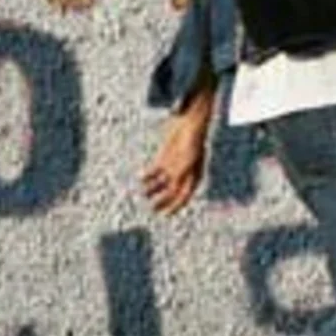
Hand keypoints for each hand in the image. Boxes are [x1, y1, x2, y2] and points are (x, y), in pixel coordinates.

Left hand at [140, 87, 212, 214]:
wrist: (190, 121)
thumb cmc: (192, 141)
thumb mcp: (187, 159)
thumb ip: (180, 174)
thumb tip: (172, 189)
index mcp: (193, 176)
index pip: (183, 196)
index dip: (174, 206)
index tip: (165, 214)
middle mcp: (183, 173)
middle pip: (171, 192)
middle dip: (162, 200)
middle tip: (152, 208)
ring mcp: (173, 164)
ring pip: (162, 182)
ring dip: (154, 189)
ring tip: (144, 195)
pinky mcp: (165, 156)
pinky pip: (155, 170)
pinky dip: (149, 176)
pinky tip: (141, 180)